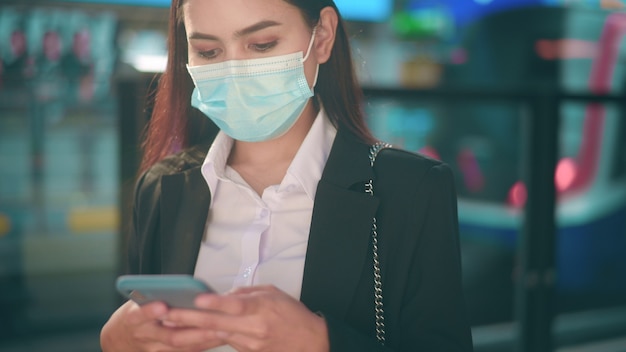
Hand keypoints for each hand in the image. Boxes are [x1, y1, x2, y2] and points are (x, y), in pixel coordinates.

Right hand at [100, 299, 225, 351]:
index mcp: (133, 318)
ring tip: (224, 329)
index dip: (150, 311)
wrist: (119, 341)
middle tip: (211, 320)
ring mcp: (156, 350)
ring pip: (182, 347)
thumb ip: (153, 294)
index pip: (140, 314)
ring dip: (204, 338)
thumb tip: (180, 286)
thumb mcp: (135, 300)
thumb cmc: (135, 314)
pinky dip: (205, 345)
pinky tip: (221, 337)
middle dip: (192, 329)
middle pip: (169, 335)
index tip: (162, 304)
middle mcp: (145, 336)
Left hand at [164, 285, 329, 351]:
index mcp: (262, 308)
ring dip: (190, 332)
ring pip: (215, 336)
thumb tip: (223, 294)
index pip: (236, 305)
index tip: (198, 299)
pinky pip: (222, 342)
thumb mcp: (273, 293)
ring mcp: (249, 343)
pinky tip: (187, 336)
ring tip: (169, 327)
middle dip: (190, 319)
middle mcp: (254, 328)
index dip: (216, 302)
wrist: (309, 342)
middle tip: (168, 315)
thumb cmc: (293, 314)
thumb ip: (246, 293)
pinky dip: (204, 339)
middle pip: (218, 323)